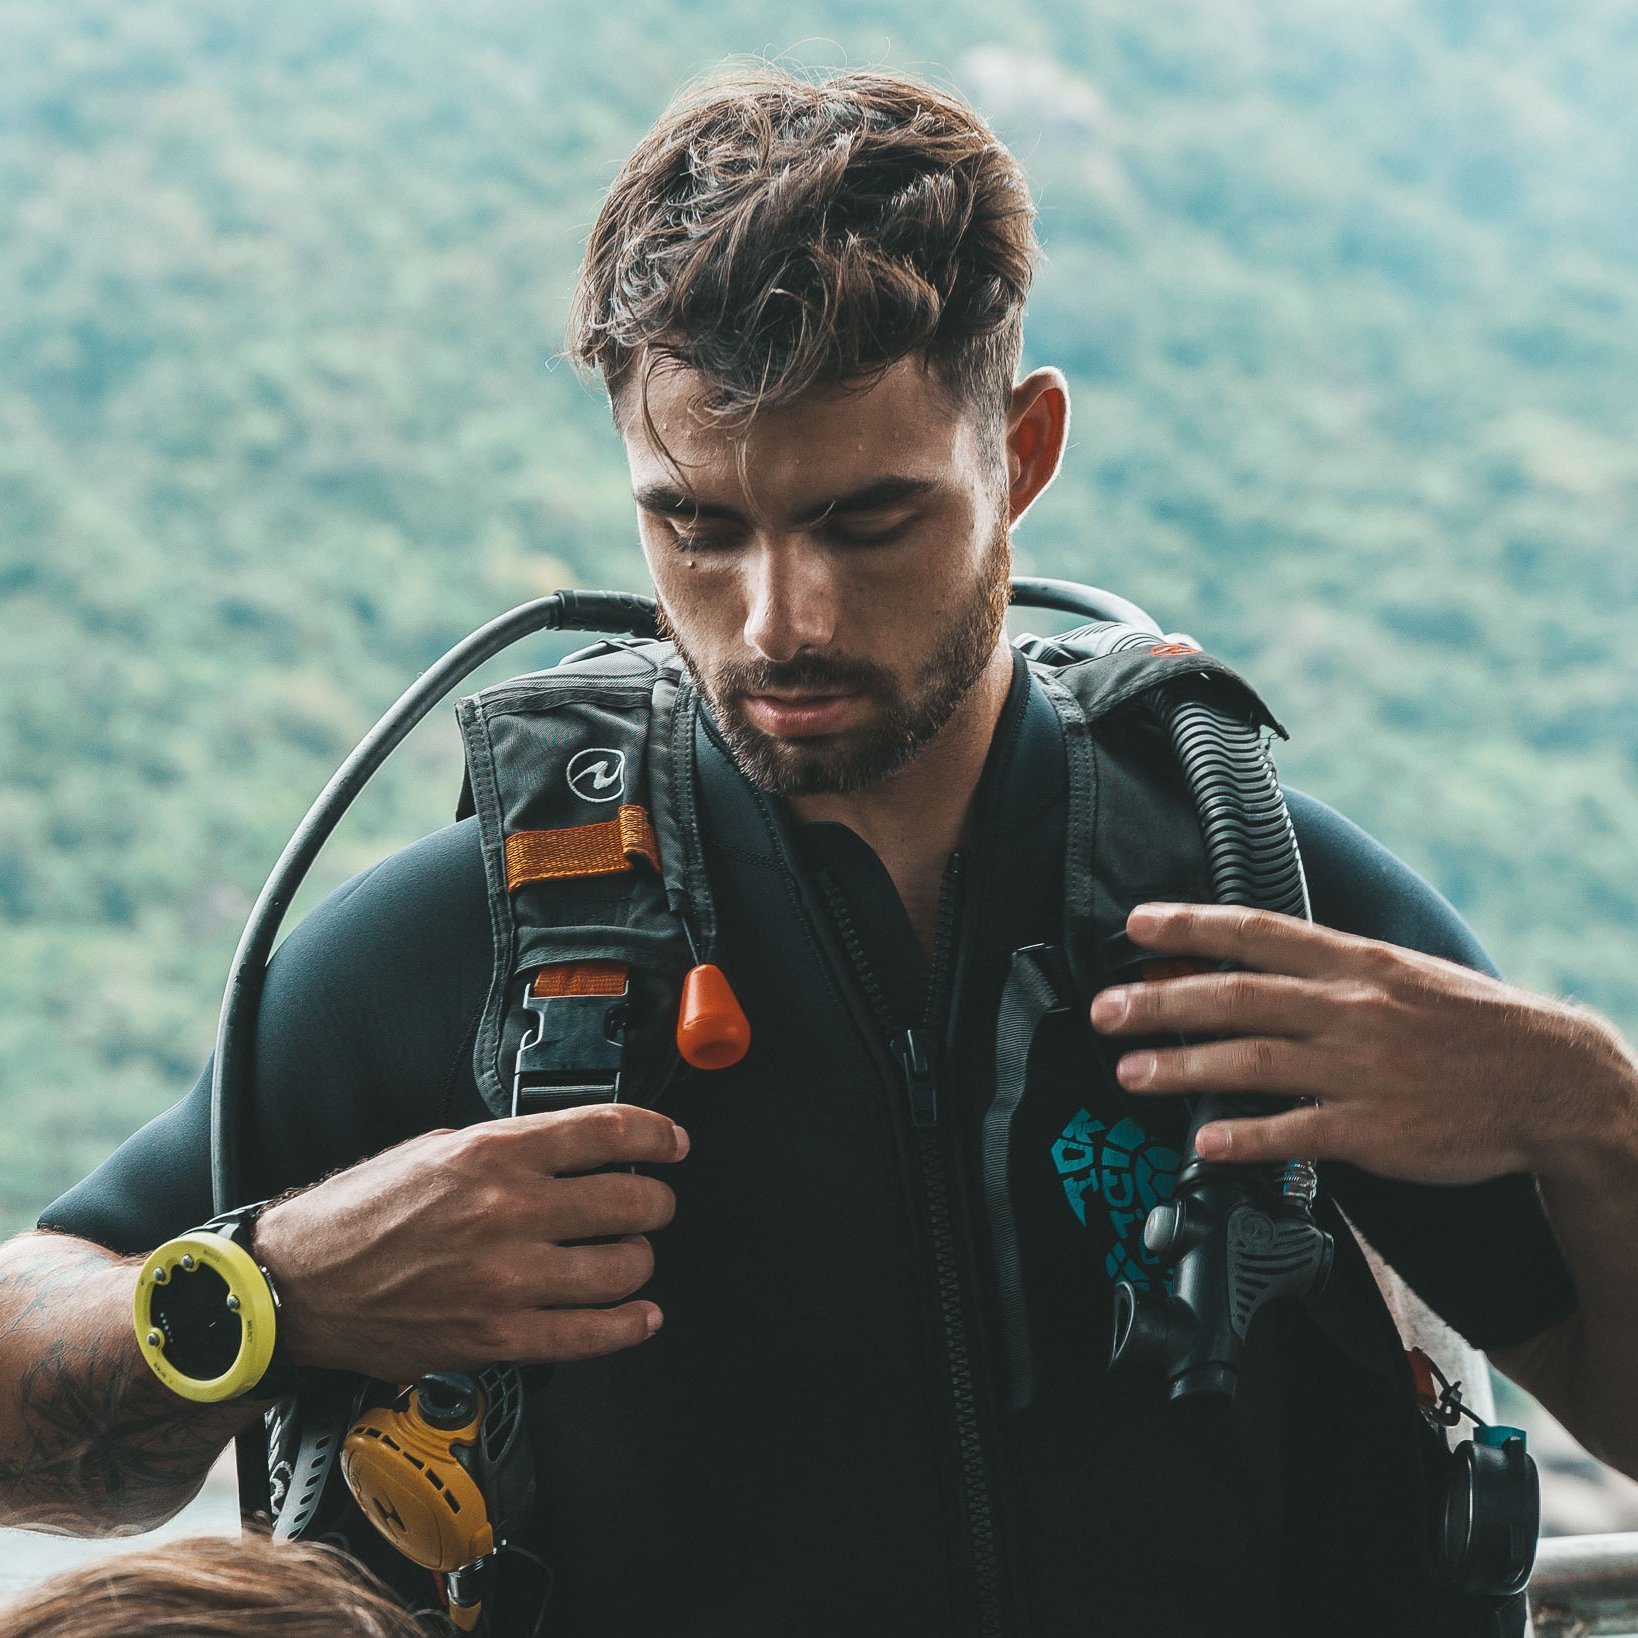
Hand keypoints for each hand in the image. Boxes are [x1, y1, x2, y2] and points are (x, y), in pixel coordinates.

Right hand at [253, 1104, 687, 1377]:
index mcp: (492, 1153)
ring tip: (632, 1256)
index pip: (607, 1133)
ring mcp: (506, 1278)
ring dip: (641, 1260)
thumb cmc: (360, 1214)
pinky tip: (638, 1315)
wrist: (299, 1284)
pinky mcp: (497, 1336)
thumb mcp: (437, 1148)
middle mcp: (507, 1211)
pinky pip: (591, 1334)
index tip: (672, 1143)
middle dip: (657, 1201)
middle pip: (630, 1201)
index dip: (656, 1135)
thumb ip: (511, 1149)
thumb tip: (577, 1152)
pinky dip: (628, 1324)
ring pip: (622, 1268)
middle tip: (653, 1203)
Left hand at [1089, 903, 1634, 1186]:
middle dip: (1161, 1001)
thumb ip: (1329, 972)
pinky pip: (1296, 1132)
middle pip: (1237, 997)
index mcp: (1356, 964)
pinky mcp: (1376, 1128)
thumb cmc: (1469, 1026)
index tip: (1135, 924)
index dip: (1191, 925)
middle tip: (1103, 1009)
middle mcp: (1350, 1008)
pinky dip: (1245, 1136)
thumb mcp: (1401, 975)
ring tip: (1128, 1073)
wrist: (1553, 1081)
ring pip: (1253, 1061)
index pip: (1258, 932)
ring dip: (1182, 1067)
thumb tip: (1254, 968)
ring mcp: (1361, 1069)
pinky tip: (1202, 1143)